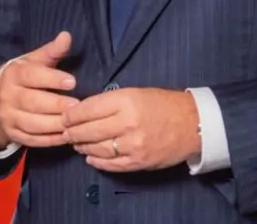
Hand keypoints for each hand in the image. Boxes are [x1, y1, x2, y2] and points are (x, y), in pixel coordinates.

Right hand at [0, 31, 78, 149]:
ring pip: (32, 124)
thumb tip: (67, 36)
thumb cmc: (22, 76)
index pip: (32, 76)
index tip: (72, 82)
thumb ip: (51, 51)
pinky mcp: (13, 134)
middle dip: (56, 105)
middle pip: (32, 102)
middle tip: (78, 106)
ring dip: (55, 125)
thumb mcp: (33, 61)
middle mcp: (8, 96)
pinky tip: (67, 136)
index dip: (52, 79)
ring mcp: (8, 117)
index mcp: (13, 74)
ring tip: (75, 123)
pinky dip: (50, 140)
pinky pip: (32, 140)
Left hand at [63, 87, 200, 171]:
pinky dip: (96, 162)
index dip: (71, 114)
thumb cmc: (163, 103)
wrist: (193, 123)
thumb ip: (110, 102)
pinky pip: (109, 164)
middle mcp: (127, 124)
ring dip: (82, 147)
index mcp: (126, 101)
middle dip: (71, 132)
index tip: (64, 116)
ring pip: (95, 149)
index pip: (88, 109)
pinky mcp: (137, 162)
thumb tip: (83, 111)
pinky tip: (90, 157)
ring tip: (77, 143)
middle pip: (87, 131)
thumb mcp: (136, 92)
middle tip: (65, 132)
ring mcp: (132, 146)